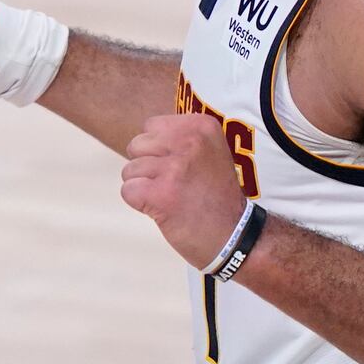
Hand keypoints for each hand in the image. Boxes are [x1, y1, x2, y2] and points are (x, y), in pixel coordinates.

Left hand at [121, 113, 249, 268]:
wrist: (235, 237)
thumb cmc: (216, 197)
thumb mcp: (210, 152)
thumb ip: (179, 138)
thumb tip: (145, 136)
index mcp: (202, 126)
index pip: (152, 126)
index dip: (159, 150)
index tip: (181, 168)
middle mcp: (190, 141)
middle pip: (137, 145)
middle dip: (148, 166)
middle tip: (174, 185)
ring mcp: (175, 168)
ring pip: (130, 169)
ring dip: (144, 187)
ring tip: (171, 198)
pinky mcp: (160, 194)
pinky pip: (128, 190)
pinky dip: (139, 204)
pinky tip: (163, 209)